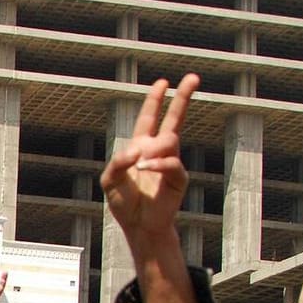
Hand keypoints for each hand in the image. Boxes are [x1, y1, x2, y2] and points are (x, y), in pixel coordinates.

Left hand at [100, 74, 199, 242]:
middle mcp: (158, 151)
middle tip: (193, 77)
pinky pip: (170, 163)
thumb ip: (117, 163)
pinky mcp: (178, 177)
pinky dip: (156, 164)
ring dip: (153, 149)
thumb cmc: (123, 203)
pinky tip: (145, 168)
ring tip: (140, 165)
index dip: (155, 100)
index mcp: (141, 147)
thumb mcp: (109, 180)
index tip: (163, 82)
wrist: (137, 225)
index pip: (149, 118)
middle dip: (182, 97)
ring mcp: (170, 162)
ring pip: (169, 140)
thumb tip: (137, 151)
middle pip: (174, 118)